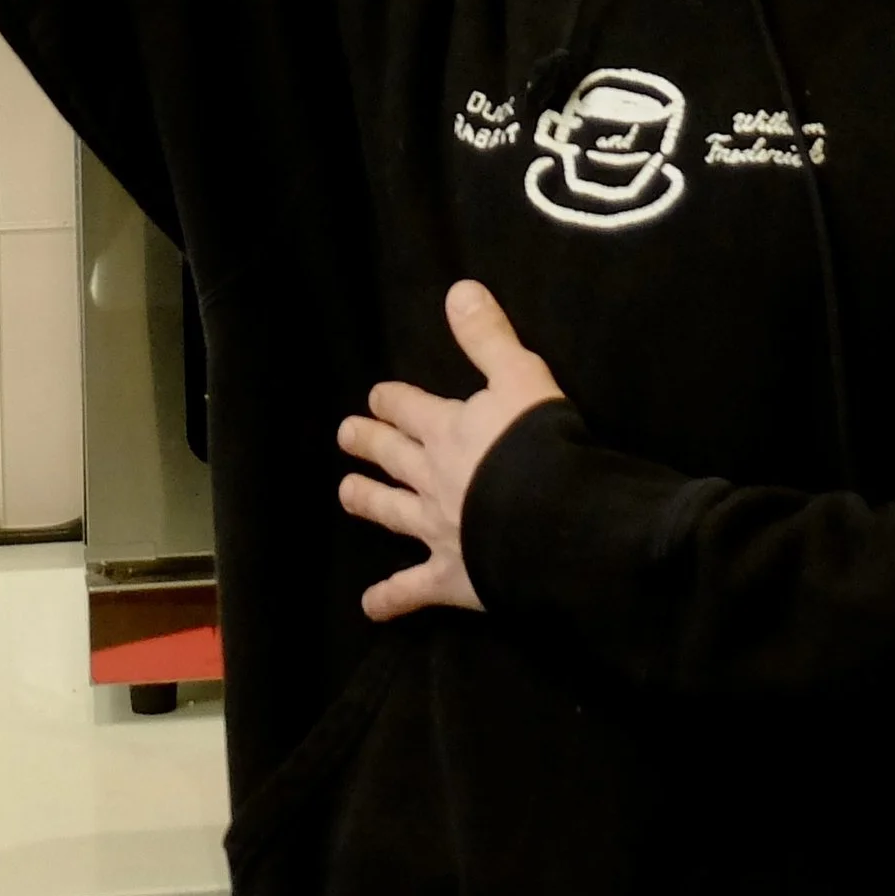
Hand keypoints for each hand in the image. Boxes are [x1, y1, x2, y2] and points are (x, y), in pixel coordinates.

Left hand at [337, 280, 562, 620]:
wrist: (550, 518)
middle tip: (346, 434)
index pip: (409, 408)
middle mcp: (432, 477)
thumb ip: (488, 338)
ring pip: (391, 512)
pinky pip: (413, 589)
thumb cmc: (540, 444)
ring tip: (345, 494)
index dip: (392, 400)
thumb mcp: (520, 377)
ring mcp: (437, 528)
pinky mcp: (450, 576)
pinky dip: (391, 598)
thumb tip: (458, 289)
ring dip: (368, 502)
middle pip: (392, 456)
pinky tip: (370, 606)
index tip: (376, 395)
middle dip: (369, 442)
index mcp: (449, 430)